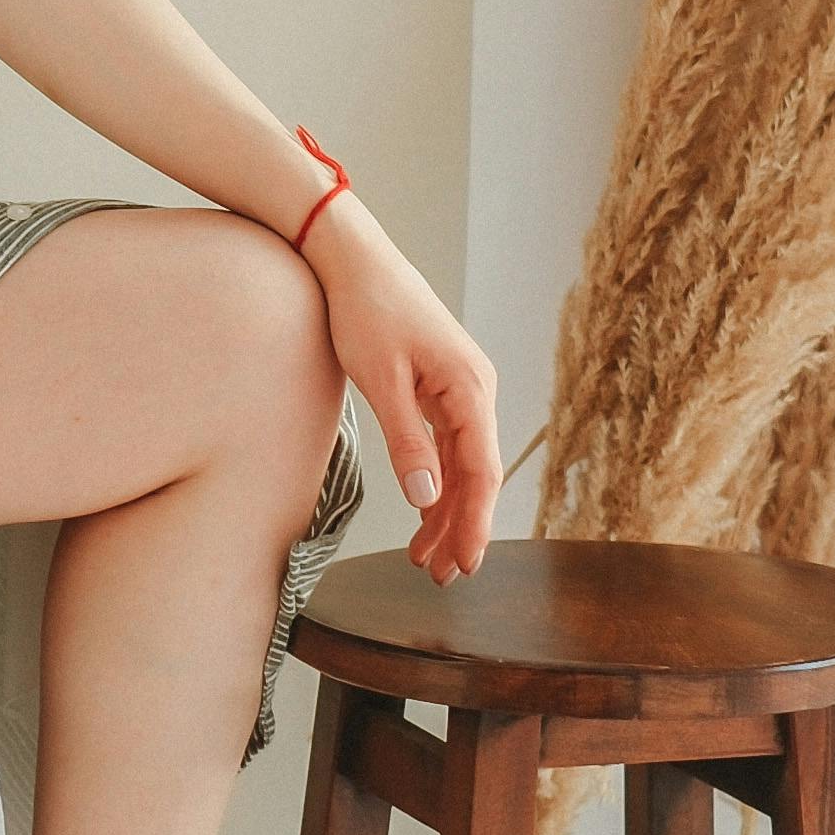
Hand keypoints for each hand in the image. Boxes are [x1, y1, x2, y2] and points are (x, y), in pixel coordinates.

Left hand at [298, 197, 500, 581]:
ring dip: (447, 511)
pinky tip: (422, 512)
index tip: (466, 564)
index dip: (475, 522)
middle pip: (477, 474)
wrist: (352, 258)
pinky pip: (446, 445)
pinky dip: (435, 481)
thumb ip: (407, 442)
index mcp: (470, 387)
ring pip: (461, 464)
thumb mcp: (381, 380)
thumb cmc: (365, 310)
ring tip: (427, 559)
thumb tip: (428, 499)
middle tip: (443, 576)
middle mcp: (475, 389)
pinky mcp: (439, 386)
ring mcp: (459, 388)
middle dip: (462, 527)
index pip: (482, 471)